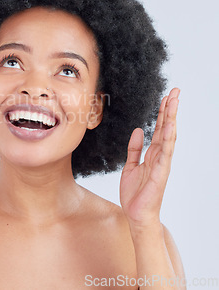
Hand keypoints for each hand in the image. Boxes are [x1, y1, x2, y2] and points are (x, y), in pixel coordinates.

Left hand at [120, 88, 179, 229]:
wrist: (136, 214)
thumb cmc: (135, 193)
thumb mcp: (130, 166)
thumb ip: (134, 148)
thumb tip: (137, 130)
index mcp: (153, 154)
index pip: (159, 128)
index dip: (162, 112)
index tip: (166, 96)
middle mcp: (160, 156)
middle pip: (166, 128)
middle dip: (170, 109)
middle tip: (175, 91)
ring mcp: (162, 163)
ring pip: (168, 136)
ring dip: (171, 118)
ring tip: (174, 101)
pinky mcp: (160, 172)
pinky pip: (165, 152)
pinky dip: (169, 138)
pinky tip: (171, 125)